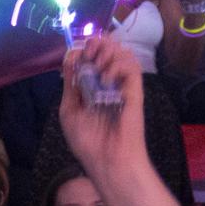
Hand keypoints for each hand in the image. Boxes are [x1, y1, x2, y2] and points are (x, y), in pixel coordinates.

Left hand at [57, 33, 145, 171]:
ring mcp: (123, 86)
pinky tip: (106, 80)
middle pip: (110, 49)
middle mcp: (109, 83)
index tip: (77, 51)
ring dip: (109, 53)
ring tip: (98, 66)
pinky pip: (133, 68)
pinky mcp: (135, 91)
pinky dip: (118, 66)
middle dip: (98, 44)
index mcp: (92, 86)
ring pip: (124, 53)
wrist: (106, 161)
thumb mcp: (69, 110)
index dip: (86, 48)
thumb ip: (71, 84)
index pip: (93, 56)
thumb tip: (70, 57)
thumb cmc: (87, 141)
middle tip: (90, 53)